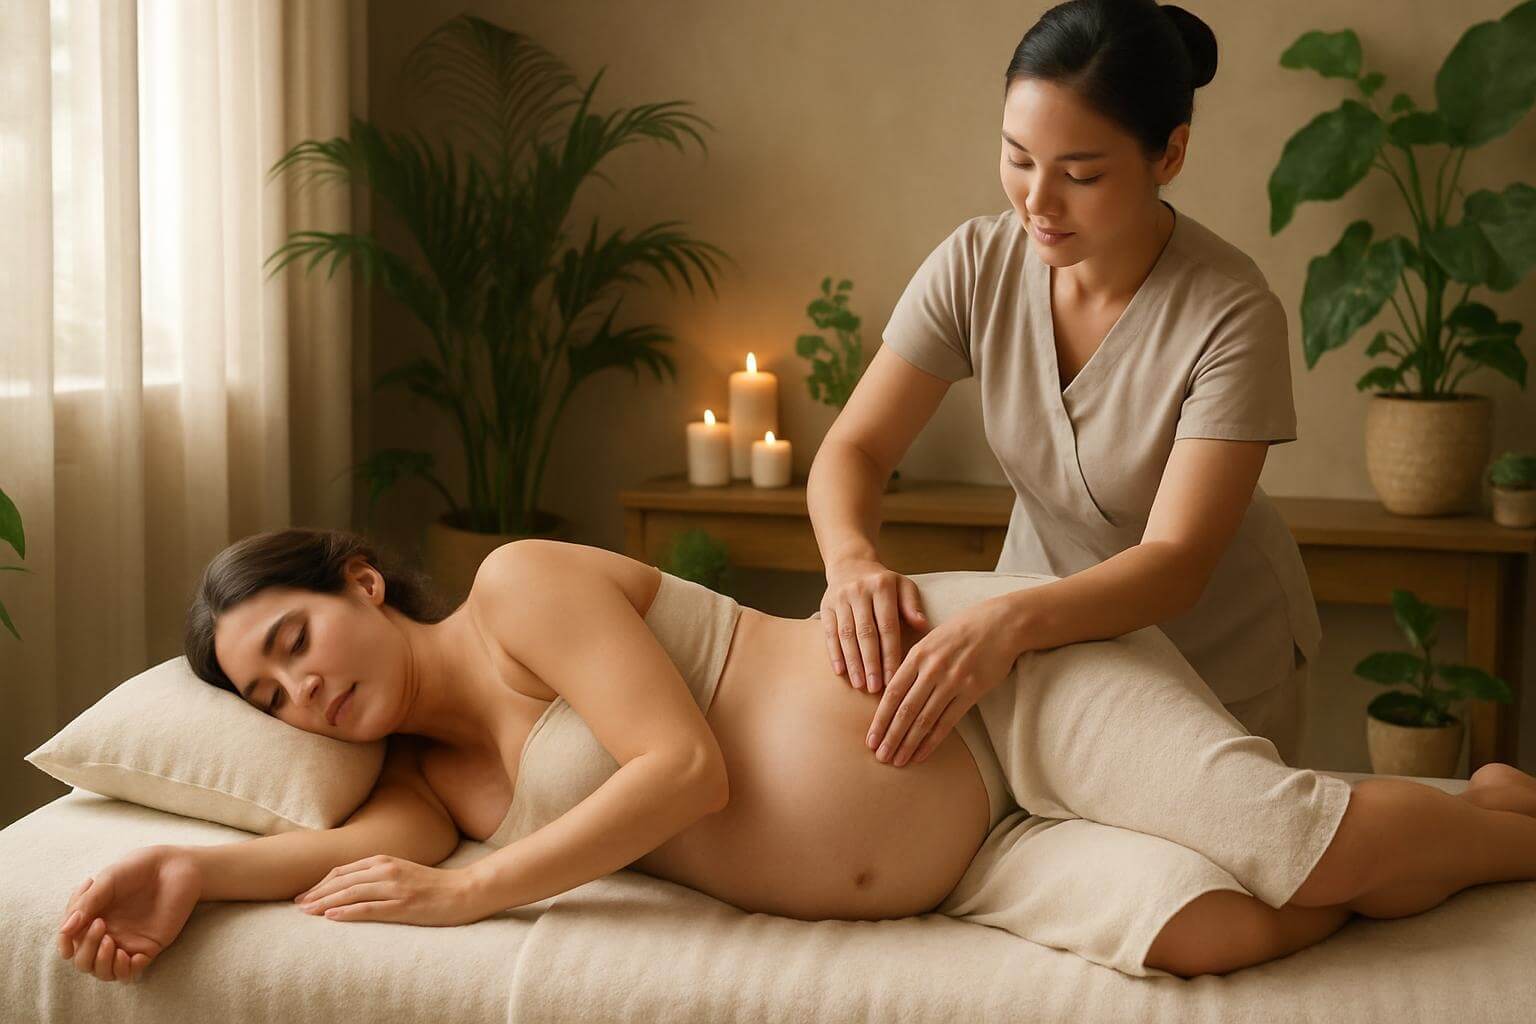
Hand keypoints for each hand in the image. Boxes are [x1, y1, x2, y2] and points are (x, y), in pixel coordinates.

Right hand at [57, 845, 202, 983]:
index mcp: (91, 918)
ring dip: (101, 963)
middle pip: (82, 960)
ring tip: (111, 941)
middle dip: (86, 948)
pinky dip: (124, 970)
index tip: (75, 923)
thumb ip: (87, 903)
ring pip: (102, 971)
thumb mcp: (108, 880)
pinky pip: (129, 973)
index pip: (68, 941)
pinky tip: (129, 955)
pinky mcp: (148, 948)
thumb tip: (65, 930)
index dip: (65, 940)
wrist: (175, 866)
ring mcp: (127, 942)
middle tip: (101, 924)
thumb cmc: (139, 868)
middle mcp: (106, 933)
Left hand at [295, 854, 487, 925]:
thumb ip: (380, 875)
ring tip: (306, 913)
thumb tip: (354, 886)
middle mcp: (387, 870)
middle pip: (342, 881)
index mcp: (385, 861)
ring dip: (325, 903)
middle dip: (316, 893)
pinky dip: (347, 912)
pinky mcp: (403, 905)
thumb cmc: (435, 885)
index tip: (305, 895)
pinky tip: (331, 918)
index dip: (321, 883)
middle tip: (297, 906)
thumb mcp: (404, 872)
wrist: (465, 891)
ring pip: (351, 893)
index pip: (344, 870)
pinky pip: (369, 908)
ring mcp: (395, 888)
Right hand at [820, 558, 929, 691]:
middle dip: (871, 663)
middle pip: (866, 634)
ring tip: (859, 684)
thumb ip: (912, 605)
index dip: (891, 654)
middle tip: (876, 688)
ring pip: (846, 635)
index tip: (895, 678)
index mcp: (882, 587)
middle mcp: (859, 592)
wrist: (851, 563)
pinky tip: (840, 672)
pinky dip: (834, 653)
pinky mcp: (825, 606)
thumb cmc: (883, 582)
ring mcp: (840, 599)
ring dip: (853, 662)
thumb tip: (923, 625)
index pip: (888, 626)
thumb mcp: (903, 586)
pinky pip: (829, 633)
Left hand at [867, 594, 1020, 766]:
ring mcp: (952, 681)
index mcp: (917, 655)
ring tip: (897, 761)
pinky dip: (932, 740)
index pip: (892, 693)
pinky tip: (921, 754)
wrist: (1000, 623)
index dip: (880, 719)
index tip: (871, 738)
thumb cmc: (963, 630)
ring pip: (924, 719)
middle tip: (880, 756)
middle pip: (905, 710)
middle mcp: (931, 669)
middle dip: (890, 736)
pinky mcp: (972, 691)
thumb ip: (913, 664)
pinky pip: (948, 722)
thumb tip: (893, 692)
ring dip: (908, 743)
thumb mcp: (931, 639)